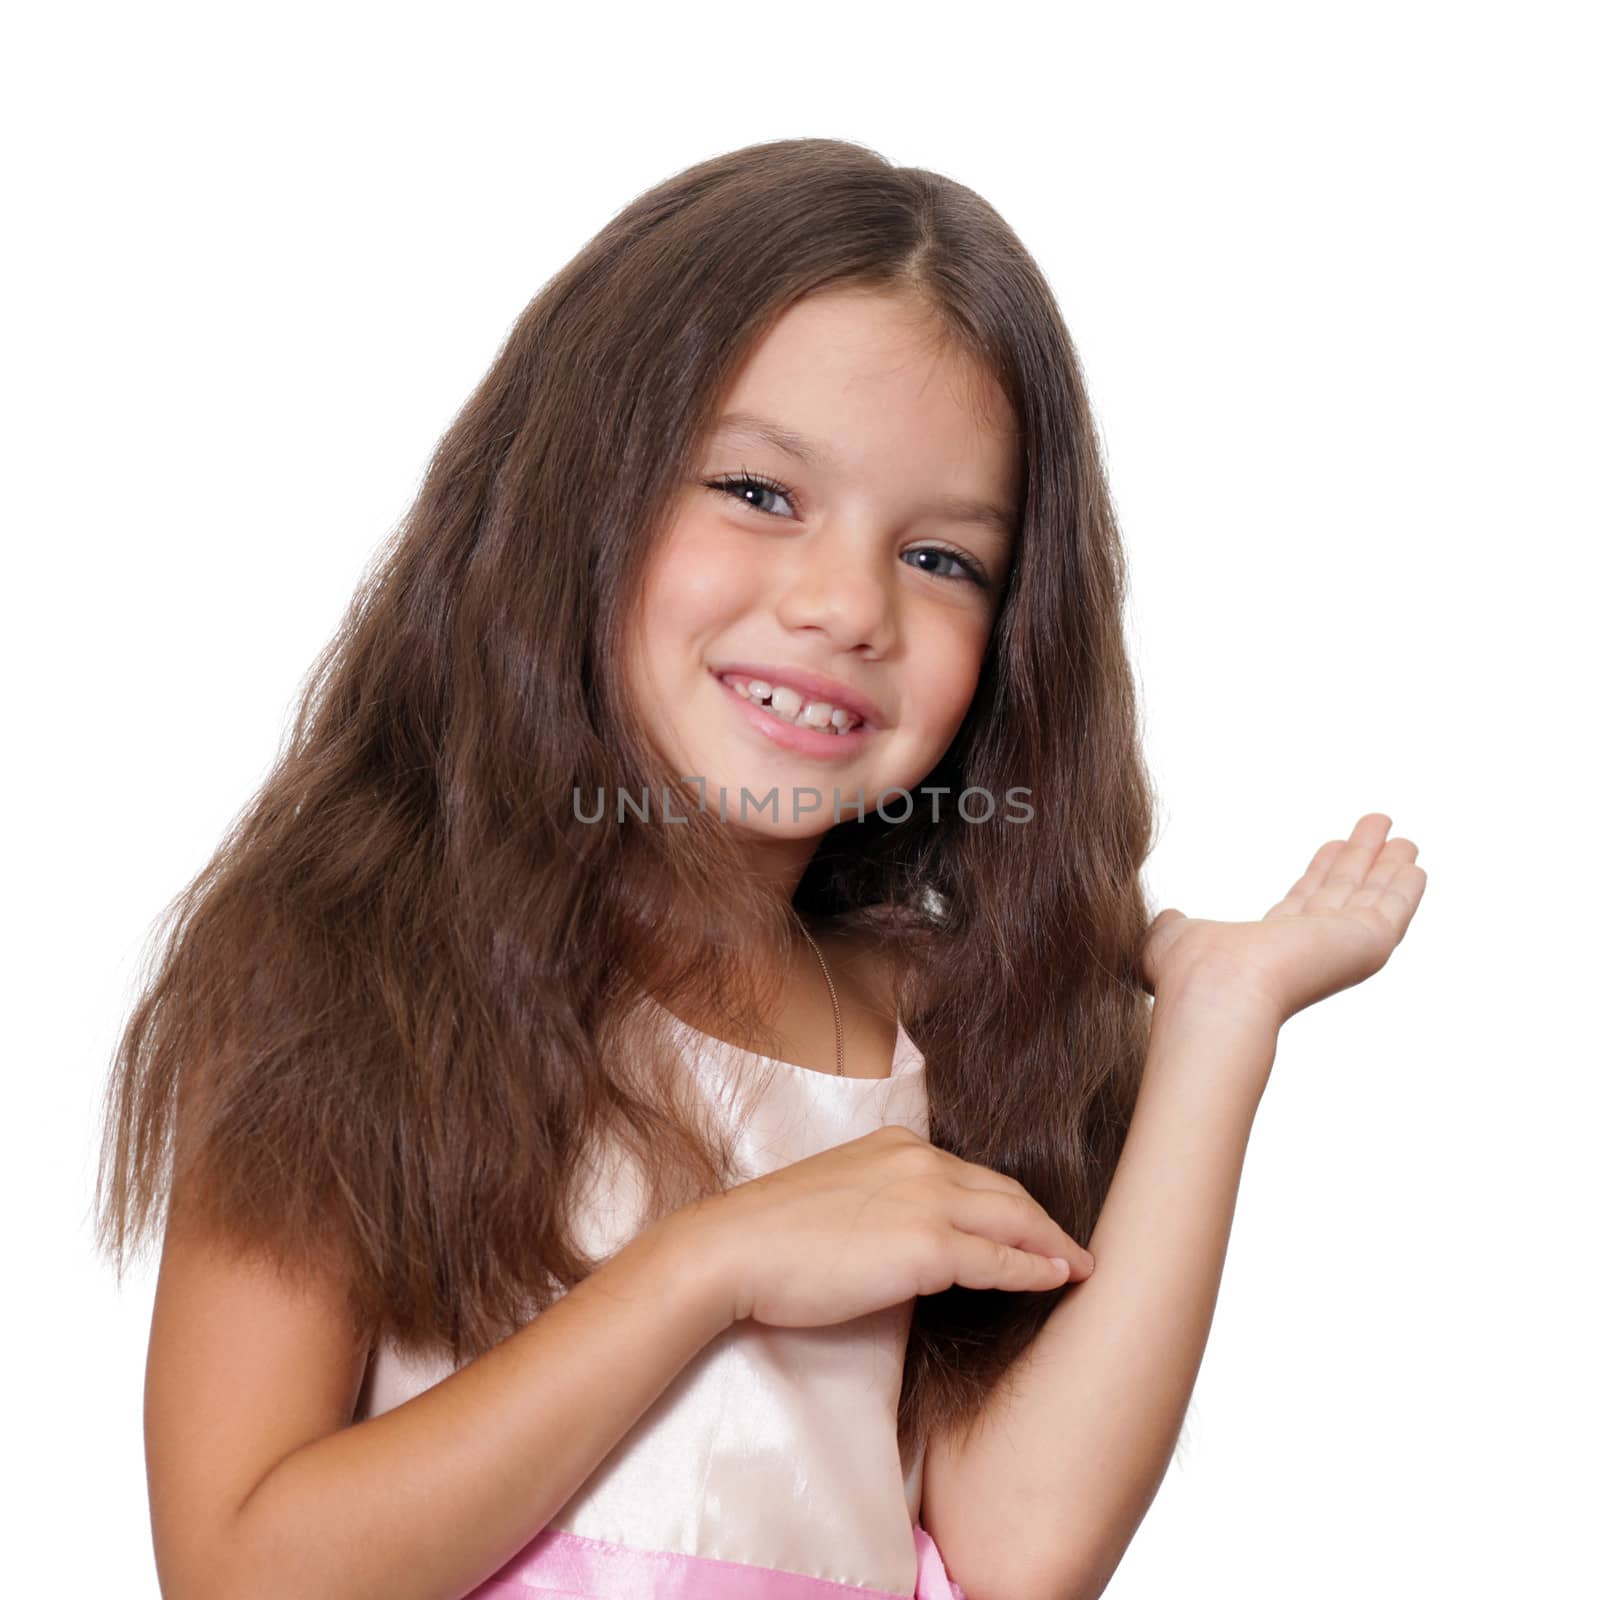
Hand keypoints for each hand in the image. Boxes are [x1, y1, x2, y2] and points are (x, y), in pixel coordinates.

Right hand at [669, 1124, 1095, 1329]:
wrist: (733, 1250)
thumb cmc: (771, 1236)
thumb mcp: (836, 1198)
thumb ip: (880, 1203)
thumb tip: (904, 1239)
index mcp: (896, 1146)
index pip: (971, 1175)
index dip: (1008, 1204)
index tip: (1033, 1226)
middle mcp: (919, 1161)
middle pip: (1006, 1193)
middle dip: (1046, 1222)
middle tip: (1076, 1248)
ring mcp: (926, 1200)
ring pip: (1013, 1222)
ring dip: (1053, 1246)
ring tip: (1081, 1266)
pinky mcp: (927, 1246)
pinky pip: (1000, 1261)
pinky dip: (1035, 1270)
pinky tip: (1059, 1280)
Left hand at [1137, 812, 1426, 1024]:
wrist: (1217, 991)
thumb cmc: (1189, 974)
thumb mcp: (1172, 939)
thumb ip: (1173, 926)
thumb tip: (1167, 918)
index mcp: (1270, 947)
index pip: (1304, 903)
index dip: (1321, 872)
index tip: (1334, 846)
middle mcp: (1309, 948)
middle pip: (1342, 895)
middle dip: (1359, 862)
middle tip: (1377, 825)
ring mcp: (1341, 949)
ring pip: (1371, 900)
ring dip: (1387, 867)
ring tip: (1403, 837)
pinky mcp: (1367, 945)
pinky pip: (1392, 911)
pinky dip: (1404, 888)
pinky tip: (1414, 865)